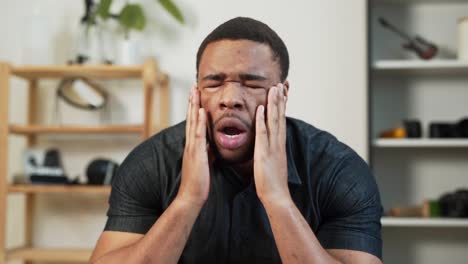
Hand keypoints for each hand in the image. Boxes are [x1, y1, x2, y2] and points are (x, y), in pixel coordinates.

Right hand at [176, 86, 209, 207]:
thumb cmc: (198, 183)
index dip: (194, 109)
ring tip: (195, 91)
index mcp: (193, 147)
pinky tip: (202, 110)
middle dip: (192, 102)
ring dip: (194, 106)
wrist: (191, 197)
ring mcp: (192, 148)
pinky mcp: (196, 153)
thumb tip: (210, 146)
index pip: (194, 124)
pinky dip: (200, 121)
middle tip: (194, 87)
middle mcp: (190, 144)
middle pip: (191, 119)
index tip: (196, 96)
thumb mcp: (204, 164)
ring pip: (193, 123)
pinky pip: (199, 134)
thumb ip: (206, 153)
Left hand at [254, 84, 289, 204]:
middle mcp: (278, 143)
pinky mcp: (264, 153)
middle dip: (280, 100)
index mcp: (279, 145)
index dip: (282, 106)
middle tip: (280, 84)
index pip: (281, 121)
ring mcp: (272, 147)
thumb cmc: (272, 182)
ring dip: (274, 104)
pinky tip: (260, 109)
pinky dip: (262, 121)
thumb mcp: (272, 163)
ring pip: (274, 121)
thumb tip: (269, 146)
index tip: (282, 93)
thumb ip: (271, 152)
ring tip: (273, 89)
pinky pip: (263, 134)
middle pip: (280, 117)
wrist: (276, 197)